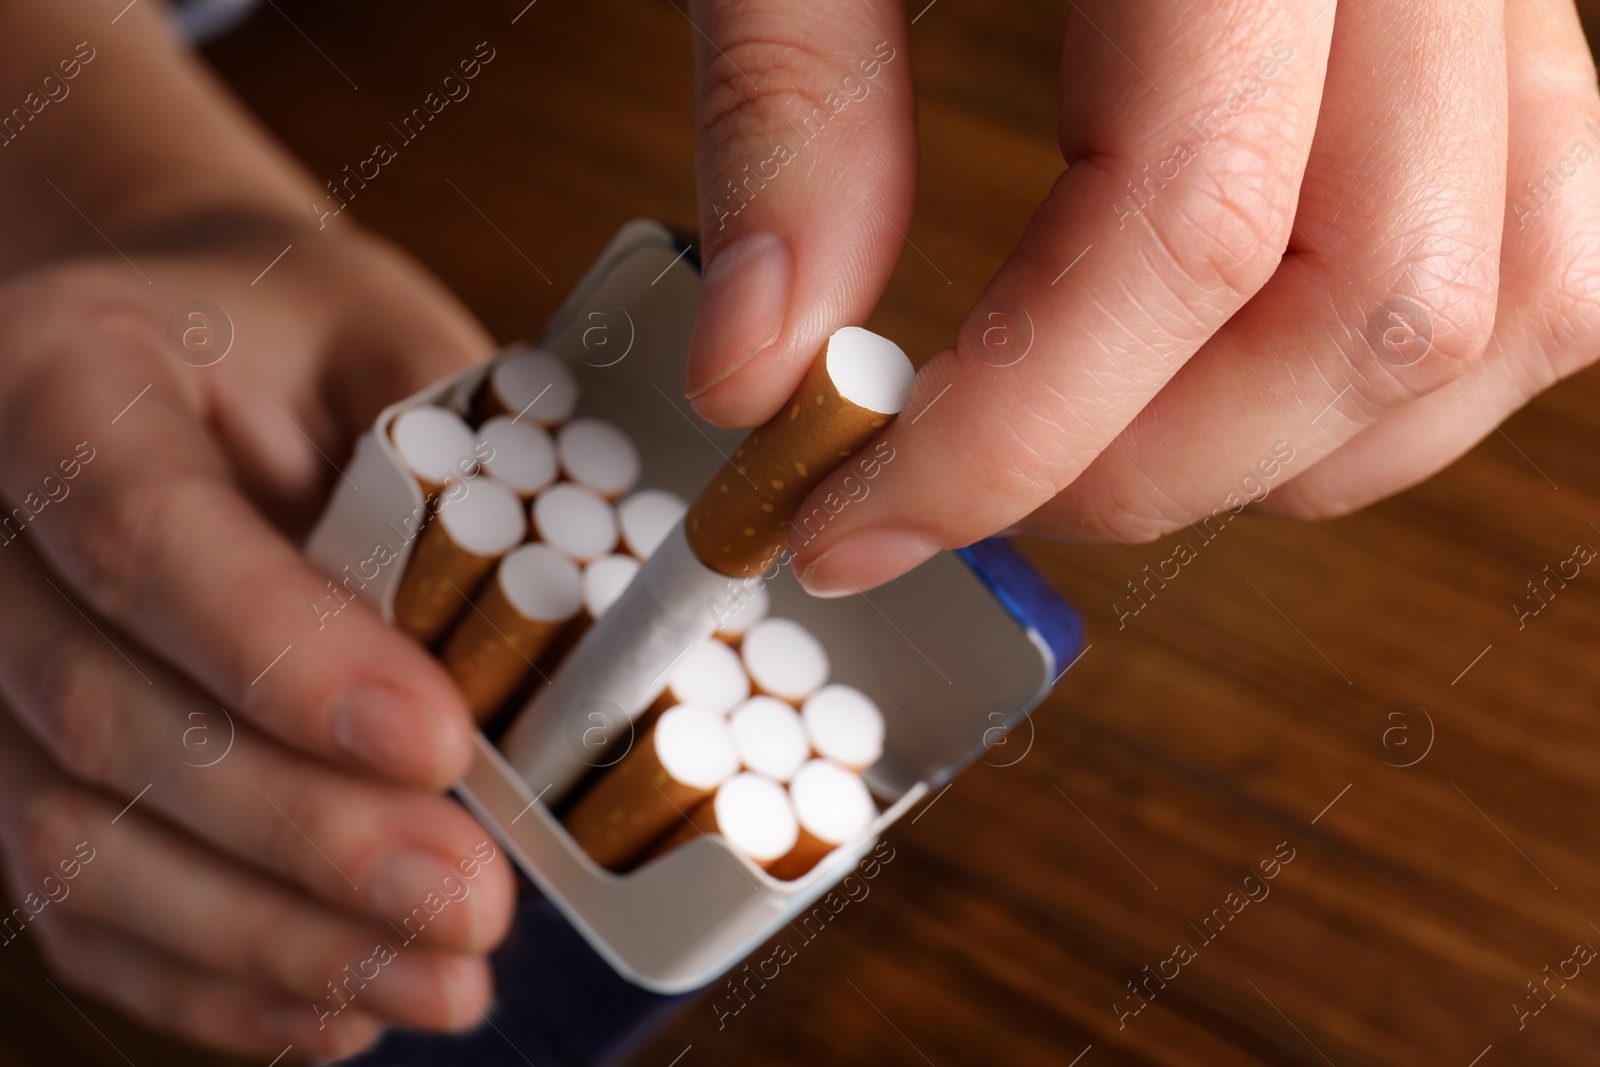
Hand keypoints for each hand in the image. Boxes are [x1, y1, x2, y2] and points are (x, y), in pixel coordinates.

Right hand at [0, 222, 514, 1059]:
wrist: (168, 351)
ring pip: (73, 842)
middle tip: (474, 902)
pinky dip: (210, 979)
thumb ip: (444, 445)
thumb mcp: (376, 327)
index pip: (145, 535)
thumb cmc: (288, 334)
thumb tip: (561, 622)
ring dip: (270, 941)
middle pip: (103, 713)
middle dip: (302, 833)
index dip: (284, 657)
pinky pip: (72, 904)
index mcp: (60, 380)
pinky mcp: (8, 765)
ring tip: (441, 982)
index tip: (441, 745)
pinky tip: (341, 1010)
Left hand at [683, 0, 1599, 594]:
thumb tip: (762, 370)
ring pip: (1501, 303)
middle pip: (1370, 308)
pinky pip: (1553, 237)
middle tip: (964, 494)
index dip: (1007, 433)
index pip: (1184, 235)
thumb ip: (794, 107)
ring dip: (1293, 453)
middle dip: (1142, 469)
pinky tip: (1258, 383)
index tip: (847, 523)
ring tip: (1103, 464)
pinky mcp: (1502, 9)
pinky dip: (1416, 368)